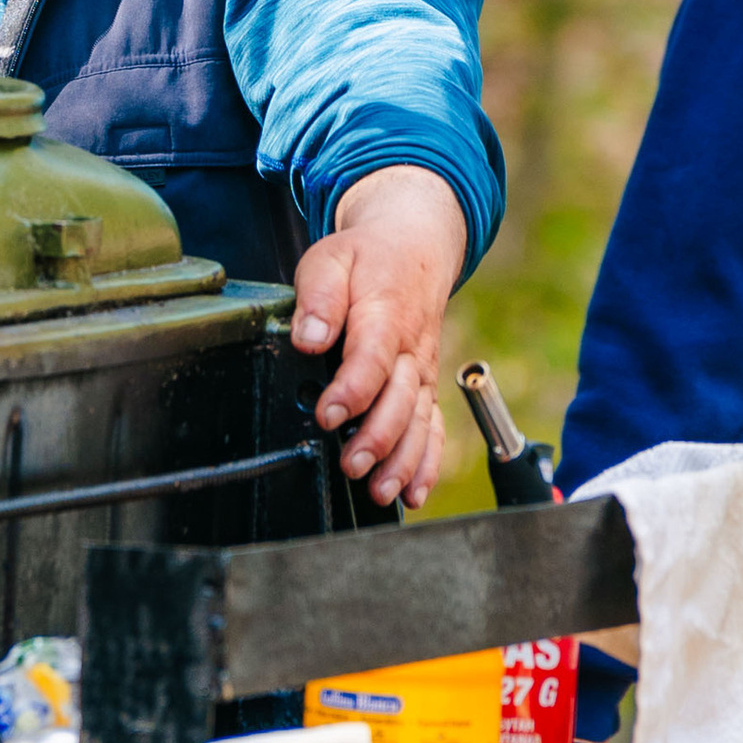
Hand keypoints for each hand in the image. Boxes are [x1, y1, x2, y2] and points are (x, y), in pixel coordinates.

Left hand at [291, 167, 466, 510]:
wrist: (415, 248)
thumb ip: (319, 297)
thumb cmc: (367, 257)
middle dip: (378, 437)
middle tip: (352, 465)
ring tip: (381, 492)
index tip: (328, 415)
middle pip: (400, 399)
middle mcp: (411, 349)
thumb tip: (308, 337)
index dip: (353, 390)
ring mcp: (421, 372)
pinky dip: (427, 462)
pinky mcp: (424, 387)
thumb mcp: (331, 258)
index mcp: (386, 314)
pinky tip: (414, 494)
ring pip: (419, 422)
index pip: (372, 357)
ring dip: (403, 461)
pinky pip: (434, 428)